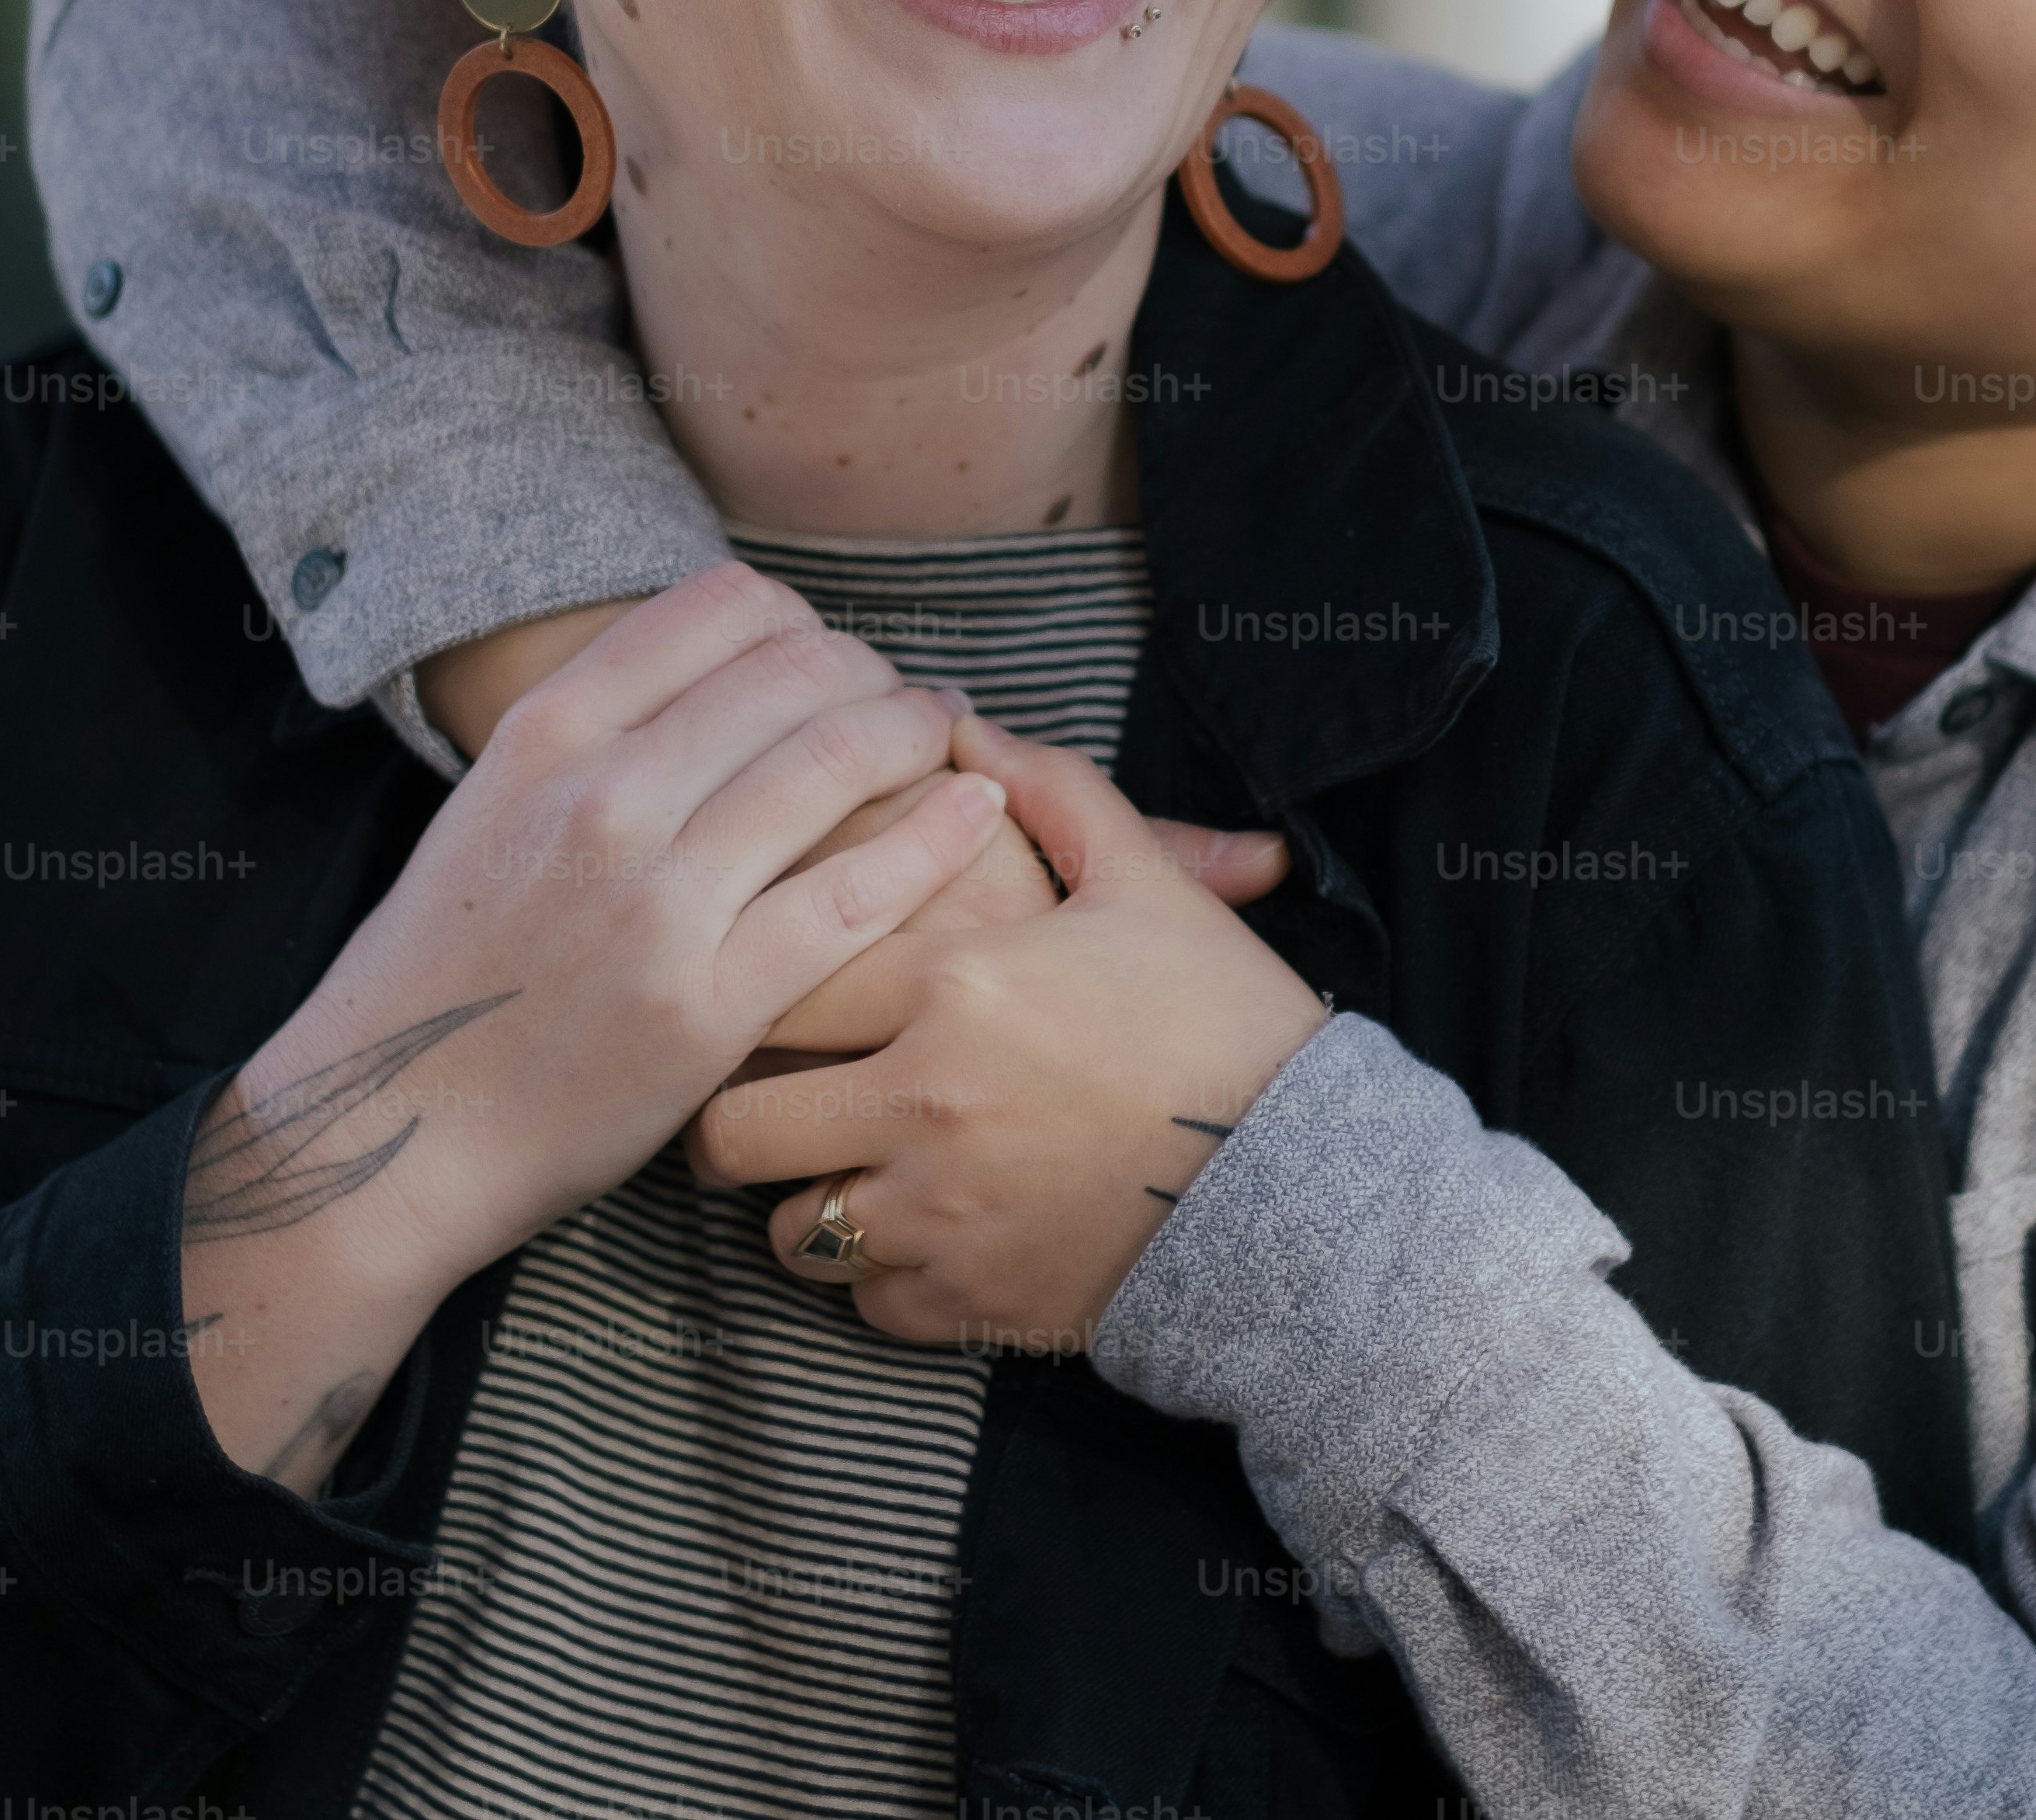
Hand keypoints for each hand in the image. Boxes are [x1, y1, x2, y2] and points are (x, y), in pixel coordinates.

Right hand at [178, 564, 1000, 1484]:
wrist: (394, 1130)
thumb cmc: (448, 971)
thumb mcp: (489, 807)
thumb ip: (594, 735)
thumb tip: (713, 674)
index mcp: (548, 734)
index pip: (722, 606)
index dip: (802, 621)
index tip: (827, 658)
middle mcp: (605, 796)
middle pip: (798, 669)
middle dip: (873, 672)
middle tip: (909, 701)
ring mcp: (660, 901)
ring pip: (839, 759)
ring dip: (919, 731)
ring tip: (948, 740)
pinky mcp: (710, 1003)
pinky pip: (859, 892)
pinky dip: (937, 836)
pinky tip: (976, 814)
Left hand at [689, 715, 1332, 1349]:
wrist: (1304, 1184)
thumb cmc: (1222, 1020)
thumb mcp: (1144, 883)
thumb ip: (1050, 794)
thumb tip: (966, 732)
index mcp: (949, 984)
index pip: (773, 979)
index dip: (748, 985)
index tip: (752, 988)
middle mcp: (920, 1102)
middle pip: (735, 1127)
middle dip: (731, 1116)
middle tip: (755, 1100)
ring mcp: (937, 1213)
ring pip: (789, 1232)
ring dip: (804, 1204)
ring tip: (836, 1174)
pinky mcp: (966, 1300)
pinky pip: (865, 1302)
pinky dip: (878, 1278)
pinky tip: (916, 1236)